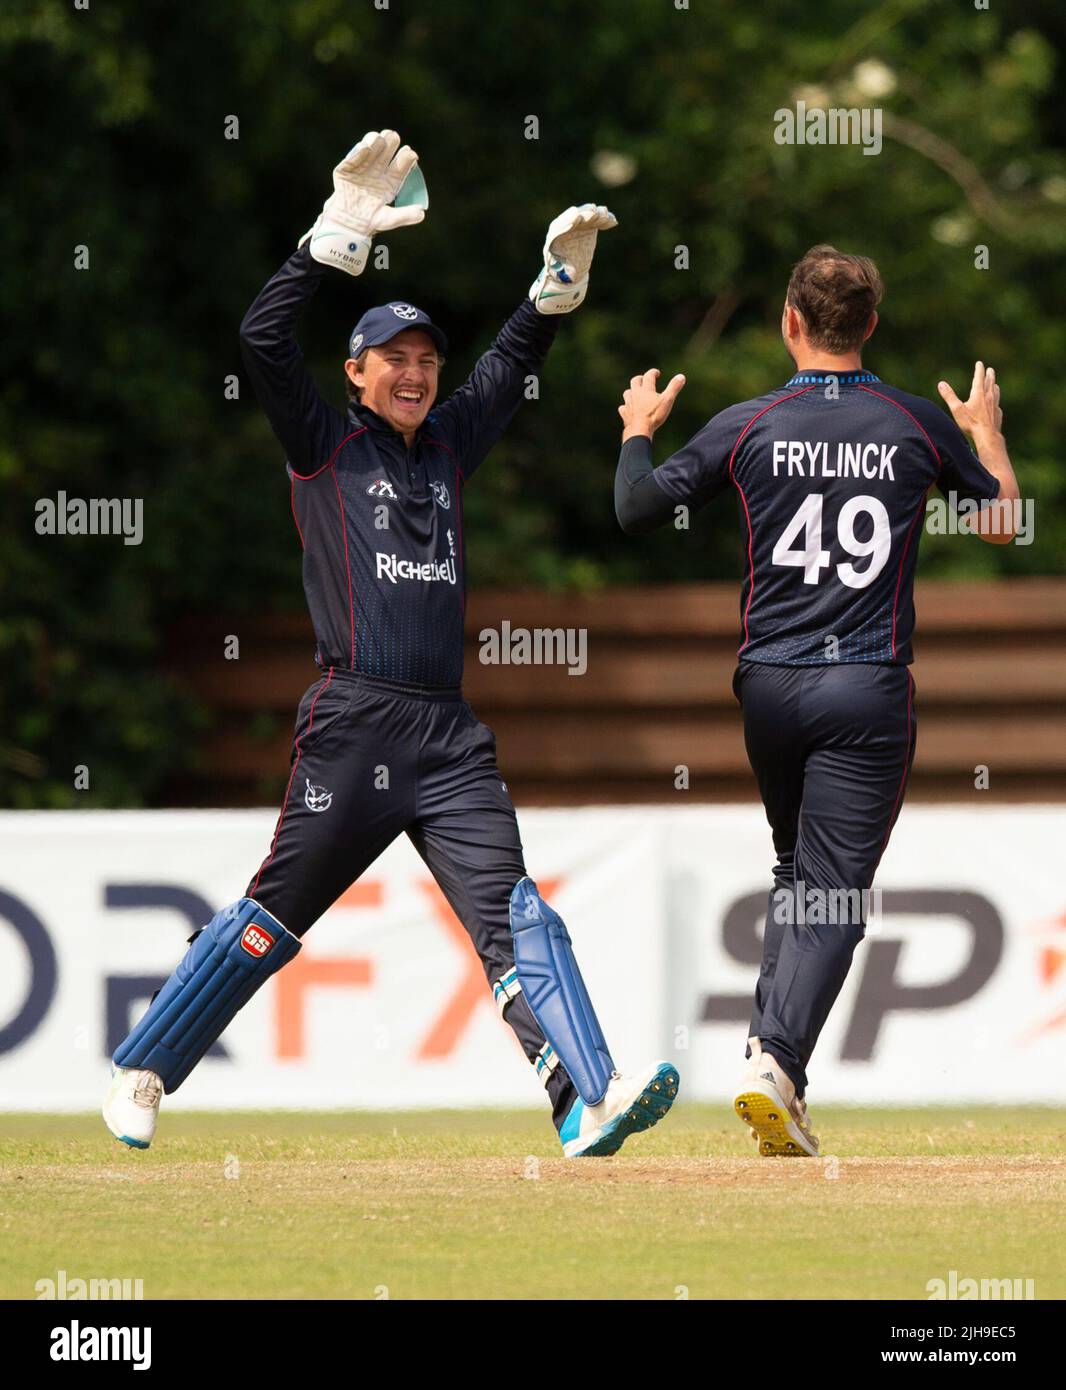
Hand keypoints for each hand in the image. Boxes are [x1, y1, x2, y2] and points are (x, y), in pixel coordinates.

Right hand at [302, 130, 426, 276]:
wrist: (346, 224)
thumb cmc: (370, 222)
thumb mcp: (389, 220)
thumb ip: (405, 216)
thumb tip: (422, 213)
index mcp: (391, 181)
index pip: (401, 166)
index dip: (406, 158)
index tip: (410, 154)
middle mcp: (378, 171)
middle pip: (387, 151)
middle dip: (391, 142)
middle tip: (393, 137)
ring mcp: (362, 168)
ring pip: (371, 149)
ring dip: (376, 142)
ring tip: (380, 138)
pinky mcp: (346, 169)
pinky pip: (352, 158)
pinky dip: (358, 152)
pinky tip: (365, 147)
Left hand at [529, 203, 617, 313]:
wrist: (568, 272)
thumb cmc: (563, 275)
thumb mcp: (562, 275)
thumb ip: (563, 274)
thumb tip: (561, 282)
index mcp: (553, 239)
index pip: (559, 227)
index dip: (568, 221)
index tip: (578, 217)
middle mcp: (563, 229)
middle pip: (573, 218)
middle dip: (583, 215)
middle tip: (593, 212)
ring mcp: (575, 226)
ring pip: (585, 217)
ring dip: (596, 215)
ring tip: (605, 214)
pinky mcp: (586, 227)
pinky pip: (595, 221)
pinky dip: (604, 220)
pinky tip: (612, 221)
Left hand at [618, 368, 685, 438]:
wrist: (639, 430)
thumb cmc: (654, 415)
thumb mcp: (667, 400)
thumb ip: (674, 388)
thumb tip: (681, 376)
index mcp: (646, 389)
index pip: (649, 376)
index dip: (653, 373)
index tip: (657, 373)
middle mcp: (635, 394)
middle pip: (635, 381)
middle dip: (640, 379)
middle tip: (644, 379)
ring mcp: (628, 404)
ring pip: (627, 393)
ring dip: (631, 391)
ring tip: (636, 393)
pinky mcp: (625, 414)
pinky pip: (623, 407)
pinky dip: (626, 406)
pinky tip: (629, 408)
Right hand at [937, 361, 1002, 441]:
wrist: (987, 435)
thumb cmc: (971, 423)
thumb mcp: (957, 409)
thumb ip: (949, 396)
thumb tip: (941, 384)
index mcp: (978, 394)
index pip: (979, 378)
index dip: (979, 369)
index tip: (979, 363)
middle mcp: (988, 397)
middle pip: (990, 382)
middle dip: (989, 375)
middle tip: (990, 370)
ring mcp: (995, 405)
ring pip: (995, 392)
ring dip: (994, 386)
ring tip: (994, 384)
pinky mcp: (997, 414)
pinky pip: (997, 405)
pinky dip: (995, 401)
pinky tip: (995, 405)